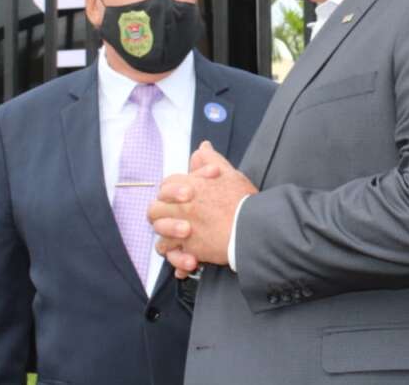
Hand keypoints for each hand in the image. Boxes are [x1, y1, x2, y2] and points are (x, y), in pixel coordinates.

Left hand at [148, 141, 257, 278]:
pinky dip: (178, 261)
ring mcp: (183, 231)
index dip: (171, 191)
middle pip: (154, 210)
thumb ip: (211, 160)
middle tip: (173, 217)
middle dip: (161, 213)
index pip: (166, 185)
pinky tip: (187, 260)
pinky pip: (173, 257)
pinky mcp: (190, 250)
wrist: (253, 228)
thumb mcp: (229, 173)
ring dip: (167, 238)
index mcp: (189, 187)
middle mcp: (181, 208)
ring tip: (179, 240)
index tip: (181, 197)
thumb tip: (203, 147)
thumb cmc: (243, 201)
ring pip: (160, 236)